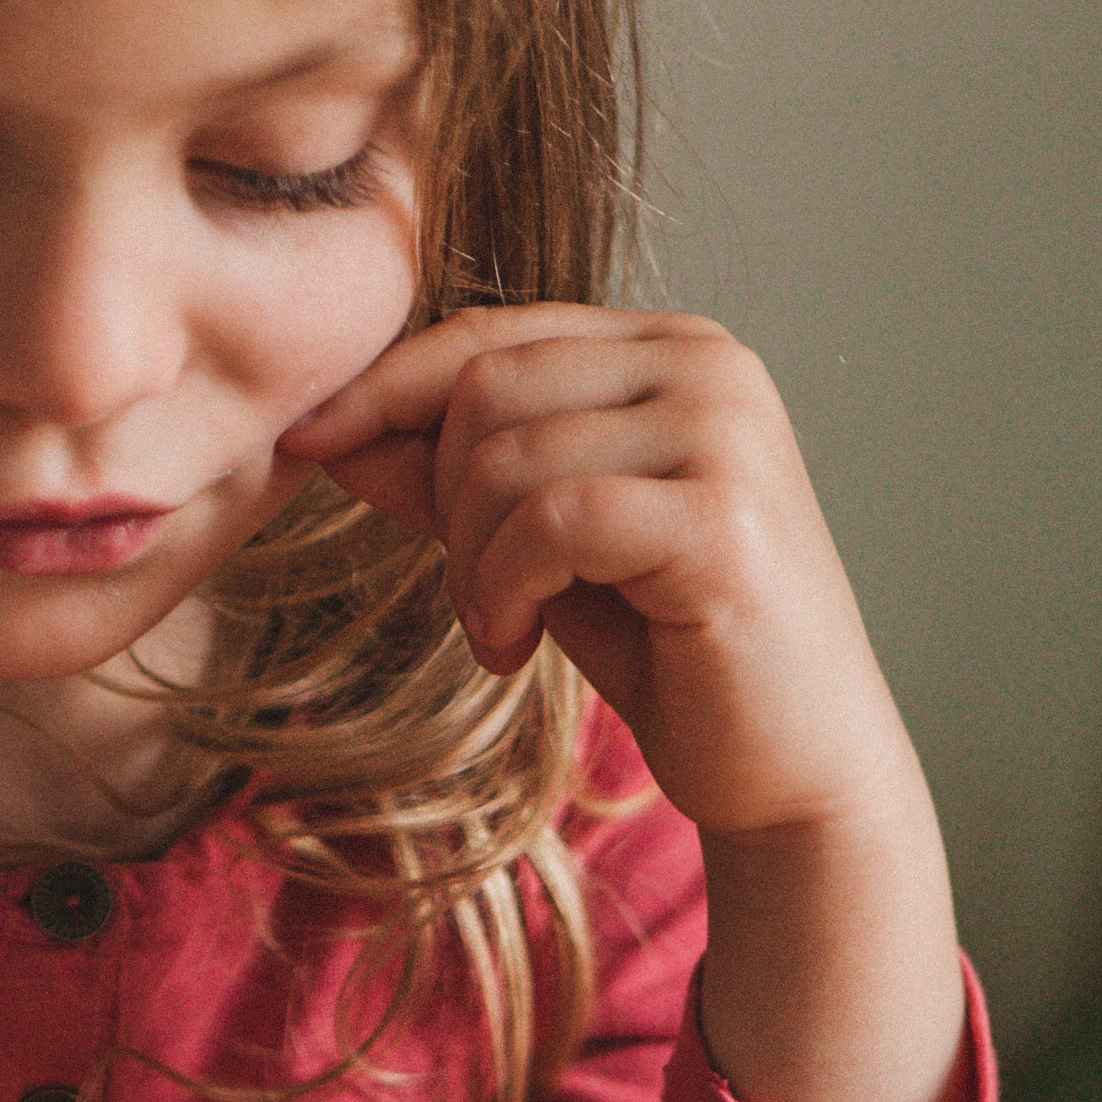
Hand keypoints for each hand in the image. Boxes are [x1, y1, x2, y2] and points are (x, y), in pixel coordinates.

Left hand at [285, 307, 972, 1101]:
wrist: (792, 766)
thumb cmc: (667, 646)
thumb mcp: (536, 544)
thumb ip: (448, 474)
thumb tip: (322, 428)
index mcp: (670, 349)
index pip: (490, 334)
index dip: (384, 388)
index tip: (310, 444)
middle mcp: (709, 365)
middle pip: (483, 387)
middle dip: (443, 500)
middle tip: (477, 597)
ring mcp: (726, 434)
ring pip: (506, 455)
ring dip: (471, 563)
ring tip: (505, 628)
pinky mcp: (722, 517)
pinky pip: (549, 521)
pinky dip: (501, 590)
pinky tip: (516, 646)